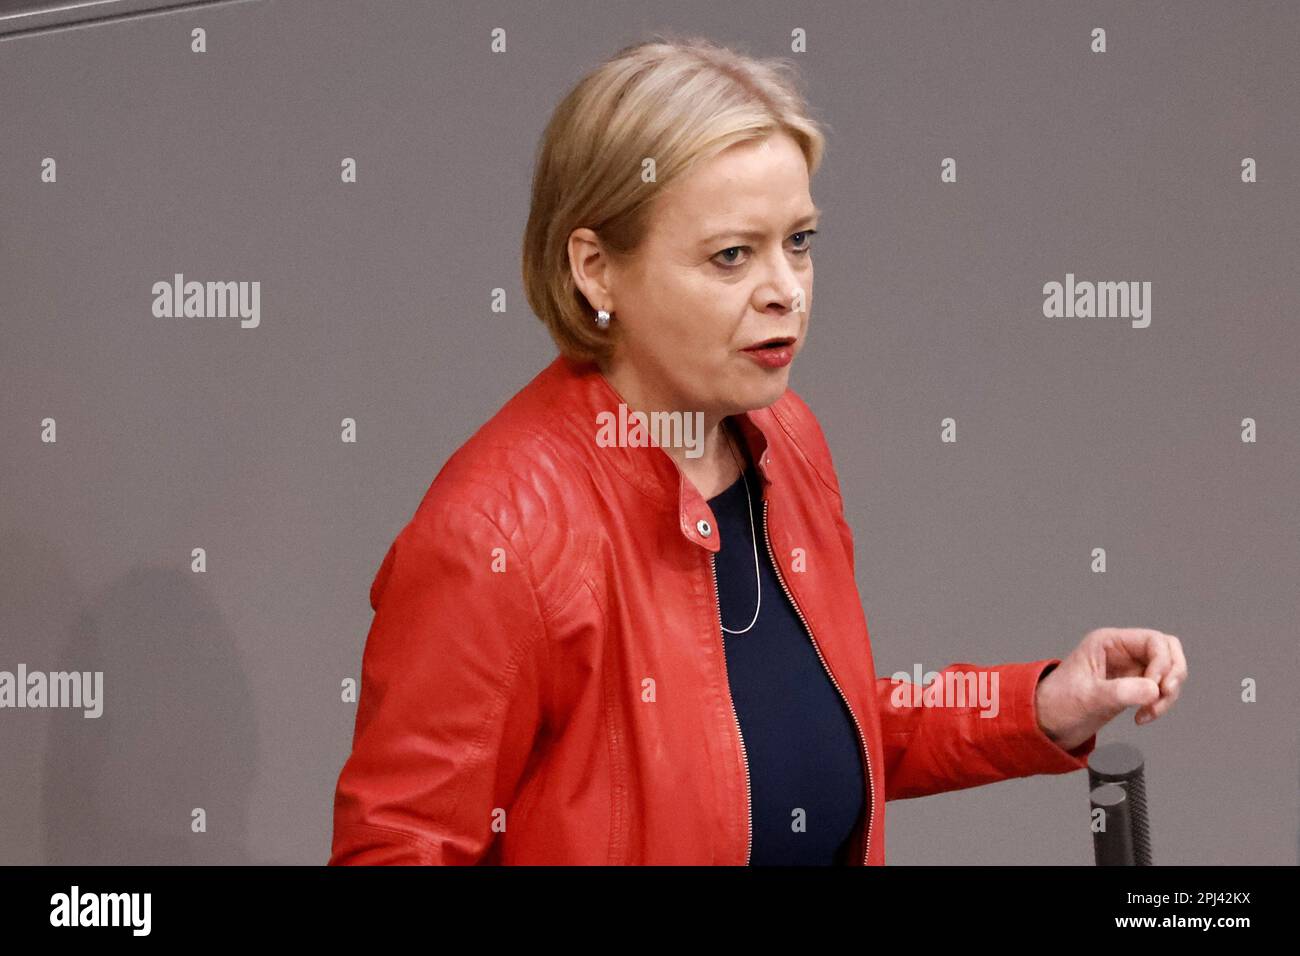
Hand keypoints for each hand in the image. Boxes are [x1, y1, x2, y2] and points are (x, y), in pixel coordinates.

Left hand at [1034, 627, 1186, 751]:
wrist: (1047, 723)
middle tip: (1162, 697)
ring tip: (1150, 712)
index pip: (1153, 640)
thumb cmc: (1058, 703)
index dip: (1162, 663)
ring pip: (1168, 671)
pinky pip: (1160, 688)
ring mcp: (1129, 669)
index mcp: (1108, 642)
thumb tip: (1153, 689)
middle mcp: (1121, 651)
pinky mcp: (1132, 687)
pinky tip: (1143, 717)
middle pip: (1168, 651)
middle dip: (1173, 675)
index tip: (1154, 688)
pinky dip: (1161, 702)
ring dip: (1168, 693)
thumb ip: (1120, 692)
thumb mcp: (1088, 697)